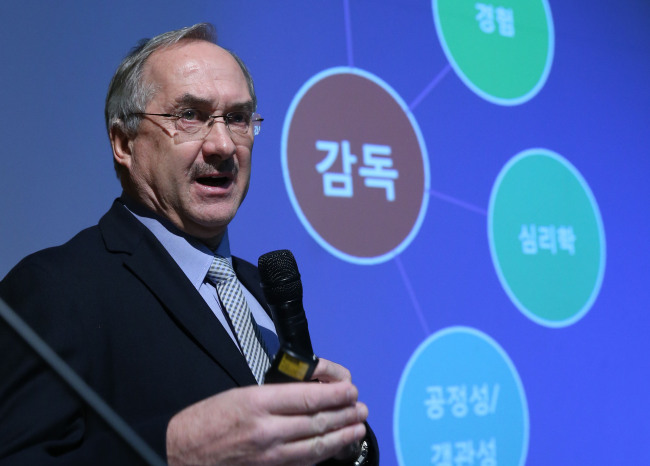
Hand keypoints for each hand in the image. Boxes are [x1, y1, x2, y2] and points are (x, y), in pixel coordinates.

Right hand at [166, 358, 367, 465]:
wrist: (182, 452)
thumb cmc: (207, 420)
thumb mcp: (240, 394)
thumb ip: (275, 396)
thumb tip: (309, 395)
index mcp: (258, 403)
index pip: (308, 397)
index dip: (335, 394)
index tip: (349, 389)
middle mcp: (266, 430)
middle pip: (317, 422)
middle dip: (344, 414)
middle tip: (360, 407)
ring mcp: (269, 455)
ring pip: (316, 446)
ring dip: (341, 436)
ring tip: (358, 426)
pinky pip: (302, 464)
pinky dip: (322, 454)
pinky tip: (335, 447)